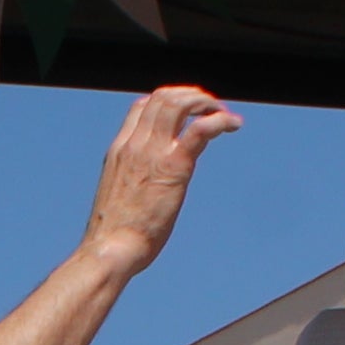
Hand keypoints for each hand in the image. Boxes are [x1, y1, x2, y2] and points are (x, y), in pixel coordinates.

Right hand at [84, 87, 240, 272]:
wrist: (111, 249)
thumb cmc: (115, 234)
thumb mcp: (120, 194)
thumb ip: (135, 178)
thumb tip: (152, 182)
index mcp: (119, 150)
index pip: (142, 106)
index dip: (168, 101)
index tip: (186, 113)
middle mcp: (135, 144)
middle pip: (163, 96)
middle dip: (192, 95)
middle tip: (210, 109)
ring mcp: (154, 152)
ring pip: (180, 103)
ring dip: (206, 102)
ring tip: (222, 114)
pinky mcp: (174, 165)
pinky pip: (200, 129)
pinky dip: (221, 120)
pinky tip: (233, 125)